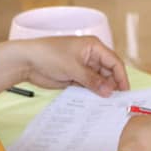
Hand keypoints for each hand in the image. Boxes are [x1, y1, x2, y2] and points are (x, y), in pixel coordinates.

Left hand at [0, 36, 128, 101]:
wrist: (27, 61)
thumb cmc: (49, 55)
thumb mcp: (73, 67)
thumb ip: (92, 80)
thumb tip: (109, 91)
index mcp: (93, 46)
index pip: (114, 61)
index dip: (121, 76)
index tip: (124, 91)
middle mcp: (91, 56)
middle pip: (108, 72)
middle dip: (112, 85)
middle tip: (116, 101)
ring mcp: (83, 67)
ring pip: (99, 81)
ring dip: (102, 91)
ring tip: (106, 105)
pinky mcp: (75, 77)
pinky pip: (88, 87)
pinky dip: (92, 94)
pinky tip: (94, 103)